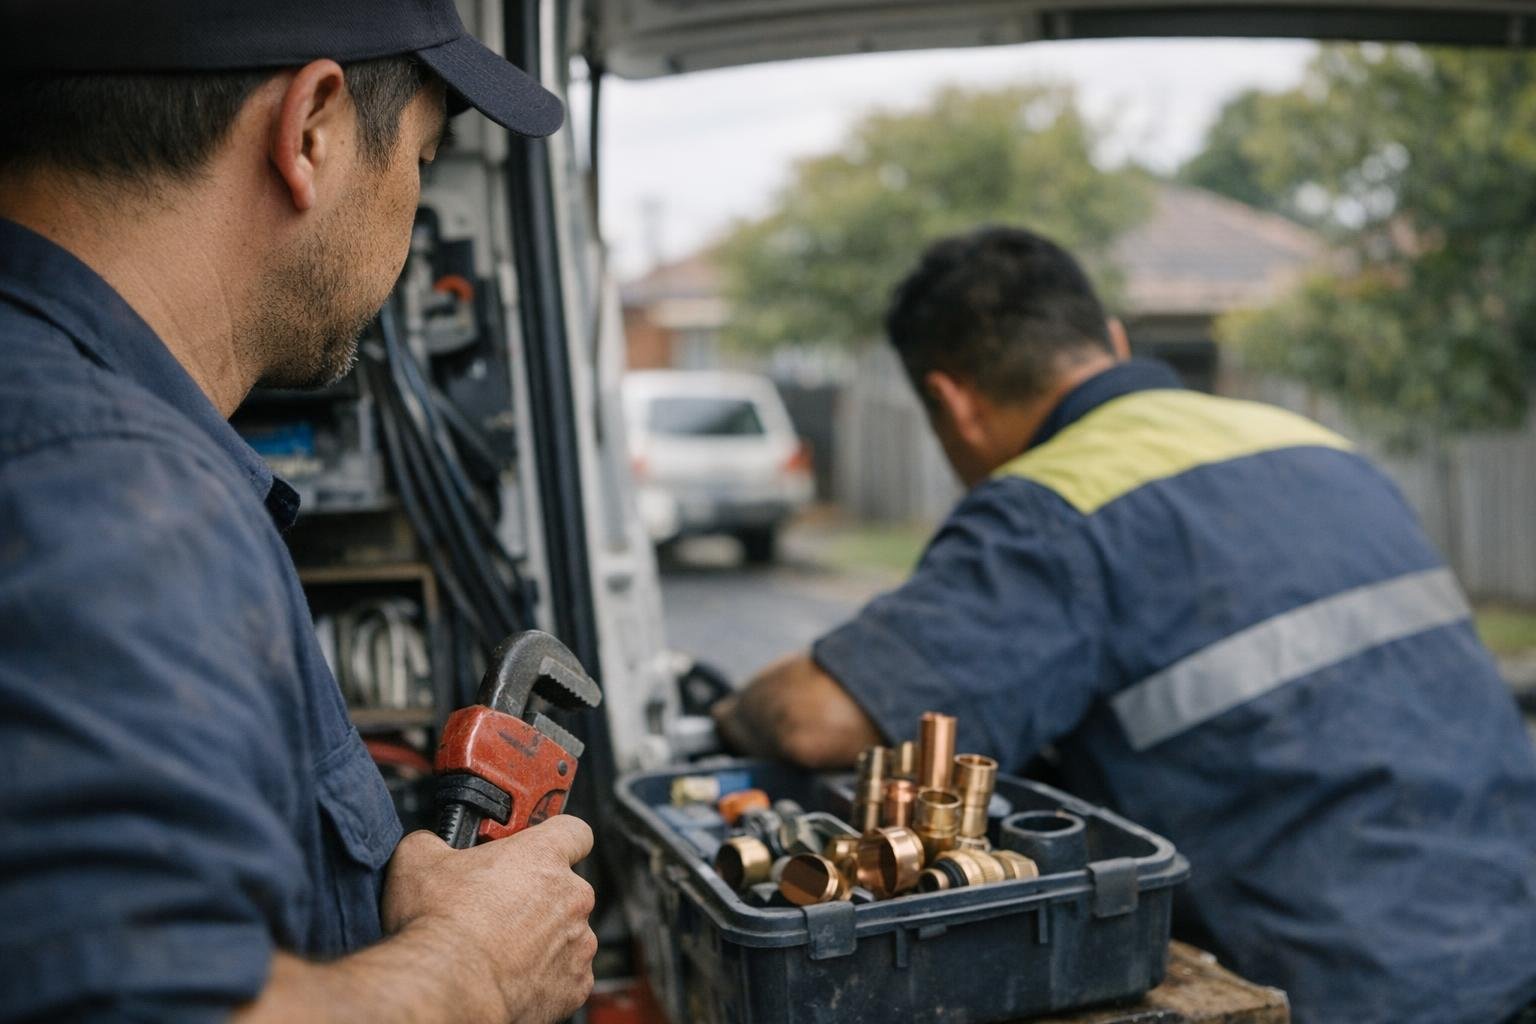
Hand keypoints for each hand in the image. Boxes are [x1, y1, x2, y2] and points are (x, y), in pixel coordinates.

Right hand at [382, 817, 596, 1023]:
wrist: (447, 985)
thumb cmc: (441, 925)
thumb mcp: (419, 860)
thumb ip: (435, 842)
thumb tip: (431, 845)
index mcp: (543, 856)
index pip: (574, 831)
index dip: (556, 838)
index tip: (540, 848)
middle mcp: (571, 896)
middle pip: (566, 888)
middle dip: (538, 896)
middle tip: (500, 909)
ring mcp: (578, 941)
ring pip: (567, 933)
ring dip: (542, 938)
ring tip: (501, 948)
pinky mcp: (575, 983)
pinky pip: (566, 973)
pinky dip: (546, 975)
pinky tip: (512, 975)